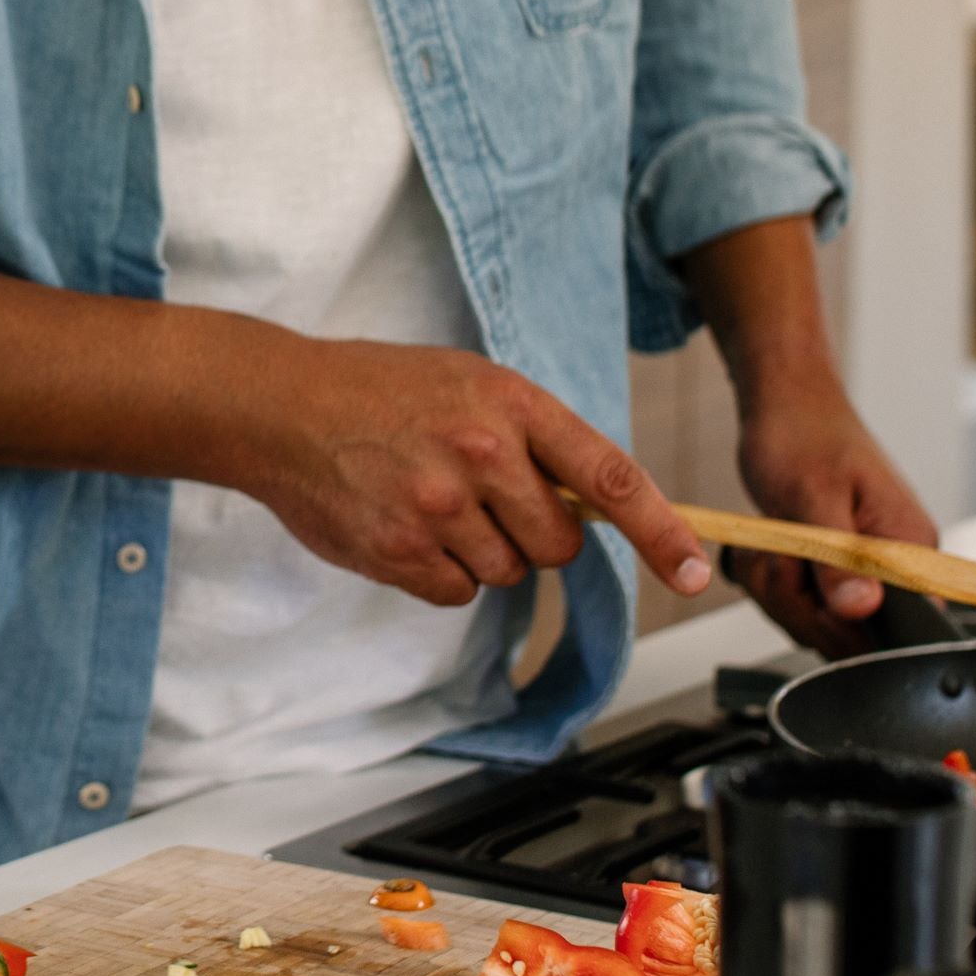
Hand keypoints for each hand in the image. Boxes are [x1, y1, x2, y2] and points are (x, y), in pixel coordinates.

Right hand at [227, 338, 714, 606]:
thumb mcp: (469, 382)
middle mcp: (481, 454)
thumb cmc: (378, 390)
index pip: (611, 477)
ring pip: (507, 573)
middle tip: (484, 498)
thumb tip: (594, 506)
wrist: (279, 405)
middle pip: (559, 543)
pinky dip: (437, 572)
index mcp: (510, 404)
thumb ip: (533, 437)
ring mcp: (439, 506)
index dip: (662, 533)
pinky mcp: (400, 551)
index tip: (697, 574)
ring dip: (481, 552)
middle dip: (534, 534)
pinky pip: (456, 592)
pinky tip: (403, 526)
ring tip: (429, 501)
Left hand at [728, 376, 936, 659]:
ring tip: (774, 539)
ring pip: (815, 625)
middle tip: (779, 549)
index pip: (899, 629)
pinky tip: (769, 549)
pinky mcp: (838, 574)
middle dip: (796, 599)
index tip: (809, 585)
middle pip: (848, 637)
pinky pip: (802, 608)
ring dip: (778, 588)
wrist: (785, 406)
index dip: (844, 624)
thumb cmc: (803, 435)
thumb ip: (837, 559)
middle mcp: (898, 569)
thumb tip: (862, 609)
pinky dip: (774, 583)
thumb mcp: (812, 499)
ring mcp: (867, 574)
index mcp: (911, 550)